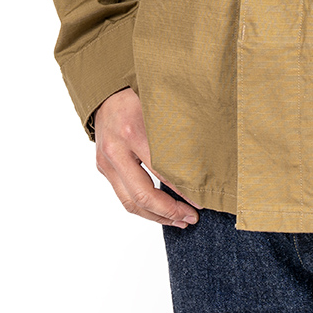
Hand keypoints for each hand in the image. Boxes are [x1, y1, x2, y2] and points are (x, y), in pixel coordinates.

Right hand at [93, 88, 203, 227]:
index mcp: (132, 132)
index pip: (161, 171)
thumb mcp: (159, 105)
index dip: (182, 191)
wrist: (105, 91)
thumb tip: (208, 155)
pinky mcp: (104, 169)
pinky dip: (143, 207)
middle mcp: (116, 150)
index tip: (201, 202)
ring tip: (179, 221)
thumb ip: (178, 129)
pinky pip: (123, 196)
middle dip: (169, 211)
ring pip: (130, 203)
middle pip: (143, 195)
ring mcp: (106, 162)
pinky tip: (161, 211)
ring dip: (156, 216)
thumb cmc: (138, 94)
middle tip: (191, 218)